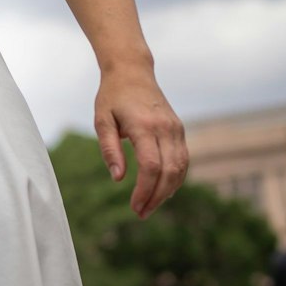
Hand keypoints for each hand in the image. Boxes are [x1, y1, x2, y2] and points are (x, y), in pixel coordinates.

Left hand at [94, 68, 188, 218]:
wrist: (133, 72)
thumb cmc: (112, 97)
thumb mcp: (101, 121)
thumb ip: (109, 149)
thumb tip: (118, 179)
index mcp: (144, 125)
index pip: (151, 166)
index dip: (144, 190)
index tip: (134, 207)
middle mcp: (165, 127)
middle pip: (169, 171)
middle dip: (157, 197)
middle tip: (141, 213)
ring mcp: (175, 128)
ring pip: (181, 168)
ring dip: (168, 191)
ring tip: (150, 206)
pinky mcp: (179, 129)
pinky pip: (183, 160)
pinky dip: (176, 178)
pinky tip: (162, 191)